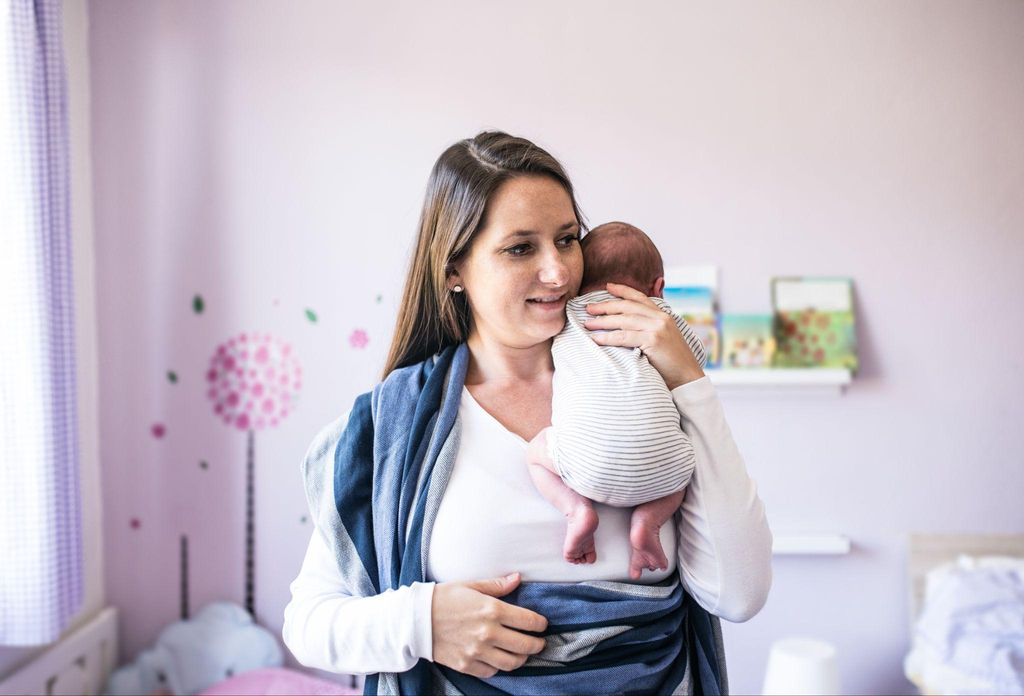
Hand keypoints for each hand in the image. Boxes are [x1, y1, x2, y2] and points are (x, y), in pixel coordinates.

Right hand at [431, 572, 547, 677]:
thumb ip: (497, 585)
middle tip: (539, 642)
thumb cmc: (443, 598)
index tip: (542, 624)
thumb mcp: (471, 585)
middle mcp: (488, 633)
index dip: (540, 624)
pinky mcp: (467, 665)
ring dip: (522, 658)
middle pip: (526, 645)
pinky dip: (499, 666)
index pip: (529, 621)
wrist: (415, 619)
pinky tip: (499, 658)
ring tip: (522, 653)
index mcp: (492, 610)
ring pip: (512, 663)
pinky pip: (492, 671)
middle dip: (537, 644)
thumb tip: (518, 578)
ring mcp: (477, 652)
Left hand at [584, 282, 704, 389]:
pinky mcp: (653, 340)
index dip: (623, 291)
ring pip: (624, 320)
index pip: (640, 298)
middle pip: (627, 307)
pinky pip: (624, 336)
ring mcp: (658, 328)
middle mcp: (661, 318)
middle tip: (588, 308)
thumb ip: (648, 328)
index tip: (607, 286)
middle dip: (606, 306)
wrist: (687, 378)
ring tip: (587, 324)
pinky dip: (607, 337)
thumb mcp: (662, 339)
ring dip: (603, 321)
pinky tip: (596, 339)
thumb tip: (626, 326)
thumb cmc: (671, 363)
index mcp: (663, 315)